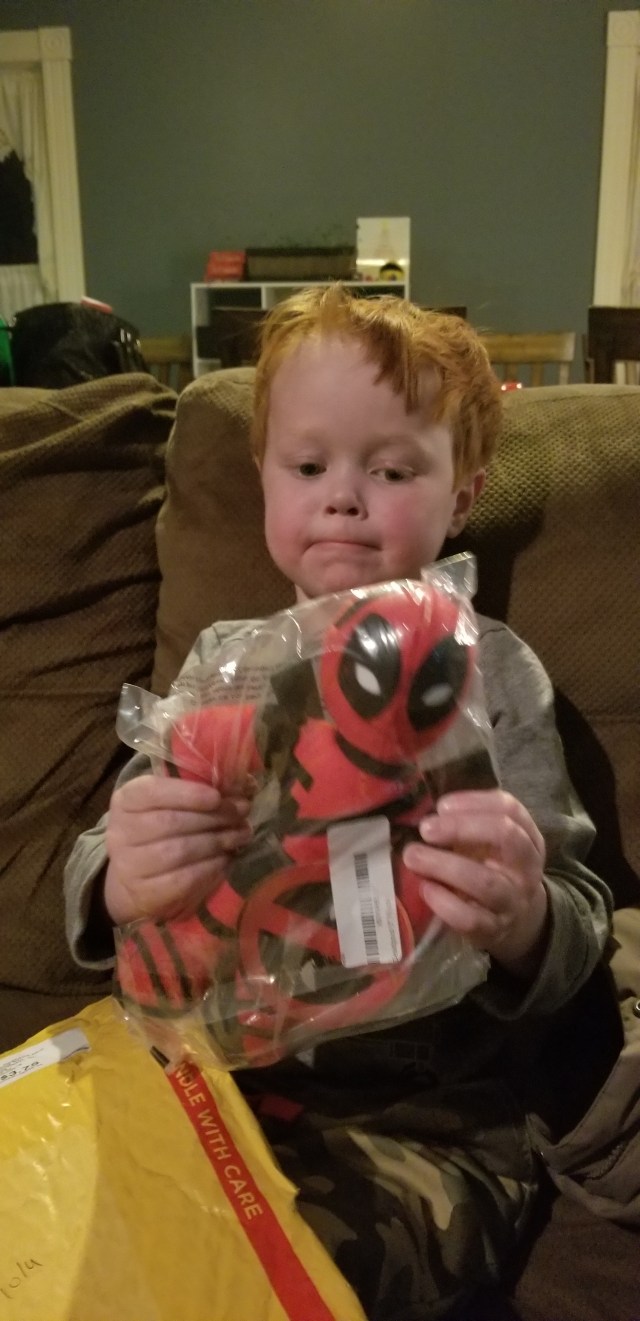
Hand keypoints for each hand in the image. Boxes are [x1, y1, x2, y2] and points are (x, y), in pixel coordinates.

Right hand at [105, 773, 252, 925]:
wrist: (131, 878)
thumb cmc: (156, 831)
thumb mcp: (166, 804)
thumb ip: (196, 792)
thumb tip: (246, 784)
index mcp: (126, 801)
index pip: (152, 791)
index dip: (186, 793)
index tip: (217, 796)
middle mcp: (121, 832)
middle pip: (171, 822)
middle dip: (213, 817)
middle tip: (242, 814)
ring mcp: (130, 865)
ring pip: (179, 851)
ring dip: (217, 842)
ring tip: (241, 835)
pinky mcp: (145, 893)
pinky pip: (183, 880)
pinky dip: (210, 868)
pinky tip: (226, 859)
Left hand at [402, 789, 548, 978]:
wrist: (514, 922)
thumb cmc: (492, 869)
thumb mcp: (490, 843)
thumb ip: (467, 823)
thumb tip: (424, 810)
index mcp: (528, 837)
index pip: (509, 809)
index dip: (474, 802)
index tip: (441, 805)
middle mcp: (526, 868)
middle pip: (506, 836)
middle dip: (461, 827)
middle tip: (426, 828)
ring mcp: (512, 901)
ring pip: (484, 881)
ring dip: (444, 866)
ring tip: (413, 856)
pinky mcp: (492, 930)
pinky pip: (470, 918)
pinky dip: (443, 902)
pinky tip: (425, 888)